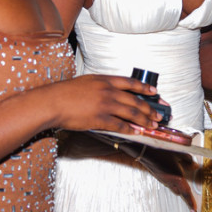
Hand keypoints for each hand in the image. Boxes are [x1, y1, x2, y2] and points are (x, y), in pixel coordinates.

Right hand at [46, 75, 162, 133]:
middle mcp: (108, 91)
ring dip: (144, 120)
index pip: (131, 82)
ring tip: (151, 125)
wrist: (53, 102)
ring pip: (131, 112)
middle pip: (135, 100)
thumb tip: (113, 93)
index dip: (145, 88)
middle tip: (158, 115)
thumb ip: (101, 86)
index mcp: (104, 80)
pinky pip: (120, 125)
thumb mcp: (86, 82)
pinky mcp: (100, 118)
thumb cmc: (66, 93)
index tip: (155, 92)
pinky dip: (130, 129)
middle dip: (149, 109)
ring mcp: (105, 105)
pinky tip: (136, 132)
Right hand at [116, 145, 199, 211]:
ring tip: (183, 178)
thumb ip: (189, 161)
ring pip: (173, 187)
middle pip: (180, 192)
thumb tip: (194, 166)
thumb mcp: (180, 154)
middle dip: (186, 192)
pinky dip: (173, 181)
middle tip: (192, 194)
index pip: (186, 194)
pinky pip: (168, 182)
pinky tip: (174, 171)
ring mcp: (162, 180)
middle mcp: (169, 182)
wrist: (144, 150)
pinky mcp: (158, 177)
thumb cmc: (161, 151)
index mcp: (177, 178)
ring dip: (179, 186)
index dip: (191, 203)